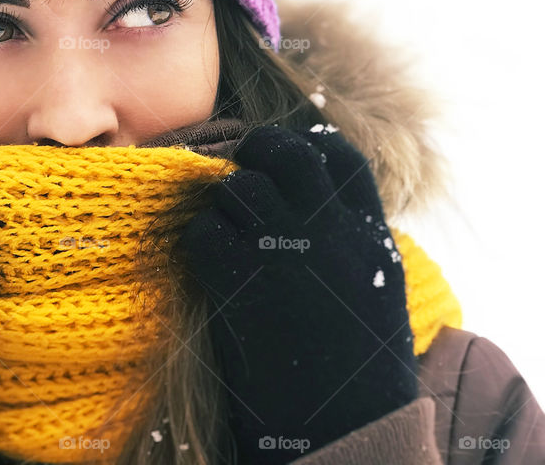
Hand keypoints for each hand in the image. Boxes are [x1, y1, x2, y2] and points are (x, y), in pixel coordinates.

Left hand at [174, 125, 416, 463]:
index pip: (339, 156)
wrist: (348, 433)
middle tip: (241, 166)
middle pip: (288, 152)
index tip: (282, 156)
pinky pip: (204, 234)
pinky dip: (201, 243)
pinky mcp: (242, 288)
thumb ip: (347, 237)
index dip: (305, 143)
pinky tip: (212, 269)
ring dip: (223, 203)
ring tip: (229, 234)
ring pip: (238, 187)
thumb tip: (305, 198)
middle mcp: (331, 235)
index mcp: (369, 236)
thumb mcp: (374, 290)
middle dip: (258, 148)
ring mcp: (286, 257)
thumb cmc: (357, 366)